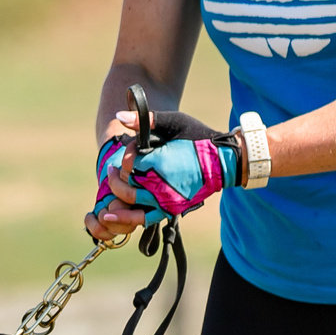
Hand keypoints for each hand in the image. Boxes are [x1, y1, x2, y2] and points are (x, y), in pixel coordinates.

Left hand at [85, 109, 238, 236]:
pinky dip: (126, 218)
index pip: (128, 161)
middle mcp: (159, 183)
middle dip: (118, 174)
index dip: (126, 155)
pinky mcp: (169, 210)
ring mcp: (164, 200)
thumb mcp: (174, 122)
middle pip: (126, 181)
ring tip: (112, 183)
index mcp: (159, 161)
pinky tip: (111, 215)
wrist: (224, 162)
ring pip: (130, 200)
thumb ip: (145, 120)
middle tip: (115, 168)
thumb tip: (119, 116)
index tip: (132, 148)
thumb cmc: (198, 138)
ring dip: (117, 192)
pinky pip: (143, 218)